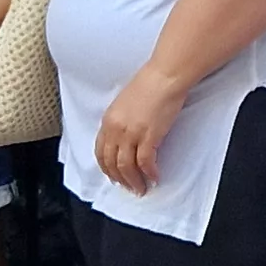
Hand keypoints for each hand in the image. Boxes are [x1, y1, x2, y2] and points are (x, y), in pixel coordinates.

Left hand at [92, 65, 190, 194]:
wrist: (164, 76)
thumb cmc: (150, 84)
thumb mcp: (125, 103)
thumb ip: (121, 121)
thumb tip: (127, 137)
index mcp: (108, 120)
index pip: (100, 152)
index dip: (107, 168)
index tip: (114, 176)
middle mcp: (116, 129)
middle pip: (112, 163)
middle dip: (120, 179)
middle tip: (129, 187)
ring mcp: (131, 133)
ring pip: (126, 166)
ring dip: (134, 181)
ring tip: (141, 188)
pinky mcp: (148, 136)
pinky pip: (145, 162)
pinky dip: (149, 173)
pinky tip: (154, 177)